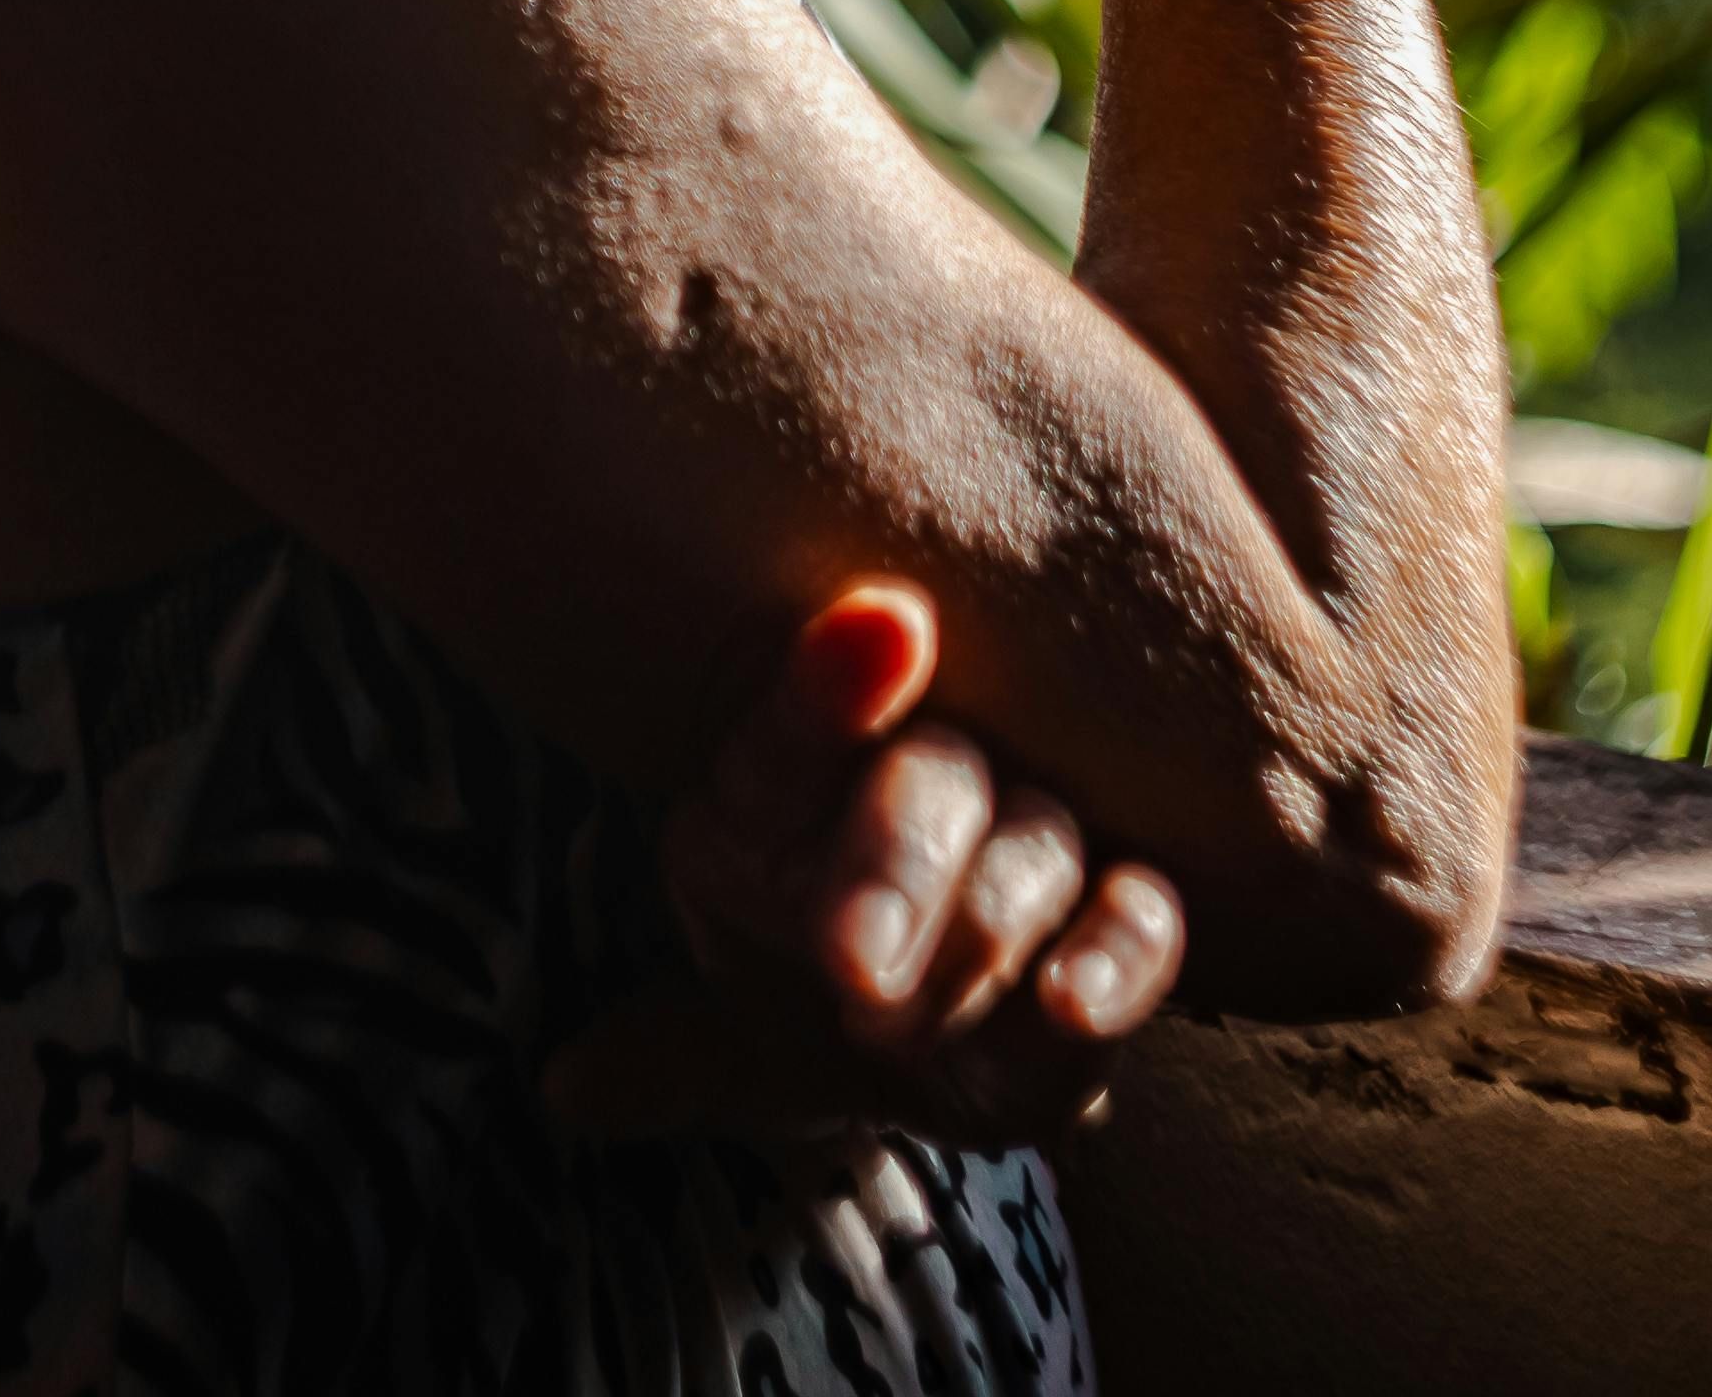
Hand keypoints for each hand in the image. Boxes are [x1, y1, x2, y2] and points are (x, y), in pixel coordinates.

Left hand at [546, 579, 1186, 1169]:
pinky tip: (1072, 999)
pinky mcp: (1123, 919)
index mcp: (790, 793)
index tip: (885, 622)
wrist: (943, 1060)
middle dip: (897, 867)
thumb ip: (674, 1058)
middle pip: (925, 786)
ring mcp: (1031, 846)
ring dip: (986, 919)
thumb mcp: (736, 1041)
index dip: (829, 691)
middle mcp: (918, 791)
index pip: (795, 734)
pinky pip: (1138, 918)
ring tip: (925, 1006)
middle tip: (853, 969)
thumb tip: (573, 1090)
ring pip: (1031, 845)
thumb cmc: (815, 1012)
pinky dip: (1115, 955)